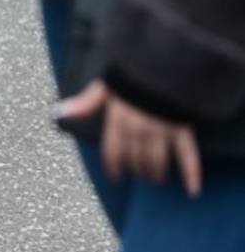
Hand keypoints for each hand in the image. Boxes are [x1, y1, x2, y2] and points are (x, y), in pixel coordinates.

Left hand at [60, 80, 201, 196]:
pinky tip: (192, 191)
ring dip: (154, 172)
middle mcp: (138, 129)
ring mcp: (161, 131)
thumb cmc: (133, 70)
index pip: (113, 150)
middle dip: (135, 167)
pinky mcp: (183, 129)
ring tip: (155, 178)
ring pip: (155, 160)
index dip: (113, 165)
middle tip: (138, 174)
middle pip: (135, 157)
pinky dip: (191, 175)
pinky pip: (188, 156)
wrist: (166, 60)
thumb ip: (85, 102)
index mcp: (118, 119)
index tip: (115, 176)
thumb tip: (59, 112)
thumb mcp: (106, 84)